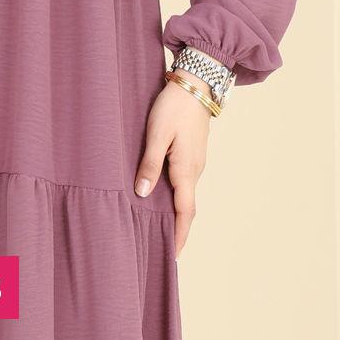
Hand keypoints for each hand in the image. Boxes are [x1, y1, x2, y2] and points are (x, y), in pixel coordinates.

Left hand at [133, 70, 212, 257]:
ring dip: (177, 213)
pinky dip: (177, 195)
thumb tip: (143, 194)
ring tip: (160, 227)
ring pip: (186, 193)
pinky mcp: (192, 151)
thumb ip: (150, 163)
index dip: (179, 235)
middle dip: (178, 229)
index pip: (185, 211)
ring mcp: (196, 160)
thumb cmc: (174, 106)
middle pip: (187, 207)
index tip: (173, 256)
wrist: (195, 83)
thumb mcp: (157, 134)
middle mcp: (195, 169)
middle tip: (166, 249)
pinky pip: (185, 180)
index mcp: (187, 169)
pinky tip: (163, 195)